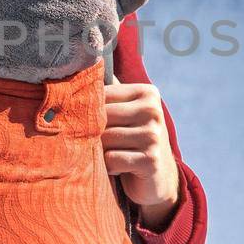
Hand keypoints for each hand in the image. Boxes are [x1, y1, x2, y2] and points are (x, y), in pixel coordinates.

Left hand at [101, 81, 180, 230]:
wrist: (159, 177)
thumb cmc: (135, 140)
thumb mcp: (128, 112)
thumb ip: (112, 92)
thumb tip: (84, 65)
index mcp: (147, 93)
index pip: (102, 95)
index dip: (91, 111)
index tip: (95, 123)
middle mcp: (153, 111)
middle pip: (102, 117)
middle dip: (95, 133)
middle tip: (102, 143)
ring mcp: (154, 135)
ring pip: (105, 139)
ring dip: (101, 151)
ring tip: (113, 154)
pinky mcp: (151, 160)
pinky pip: (112, 159)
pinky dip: (109, 167)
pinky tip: (119, 167)